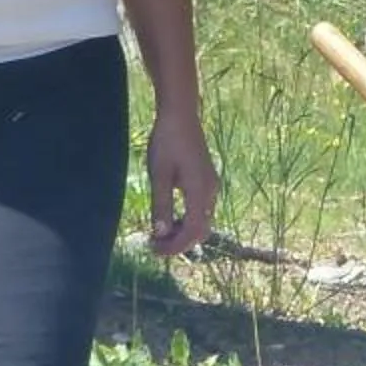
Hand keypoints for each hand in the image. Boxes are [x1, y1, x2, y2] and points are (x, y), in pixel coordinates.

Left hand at [144, 117, 218, 257]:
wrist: (181, 116)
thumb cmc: (166, 142)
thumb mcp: (159, 175)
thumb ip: (161, 205)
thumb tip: (160, 233)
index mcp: (200, 192)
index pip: (191, 231)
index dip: (174, 246)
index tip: (154, 250)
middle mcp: (211, 192)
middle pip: (201, 231)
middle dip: (179, 243)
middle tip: (154, 245)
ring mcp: (212, 186)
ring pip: (202, 221)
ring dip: (183, 232)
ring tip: (159, 233)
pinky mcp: (208, 181)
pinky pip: (201, 210)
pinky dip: (187, 220)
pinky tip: (170, 216)